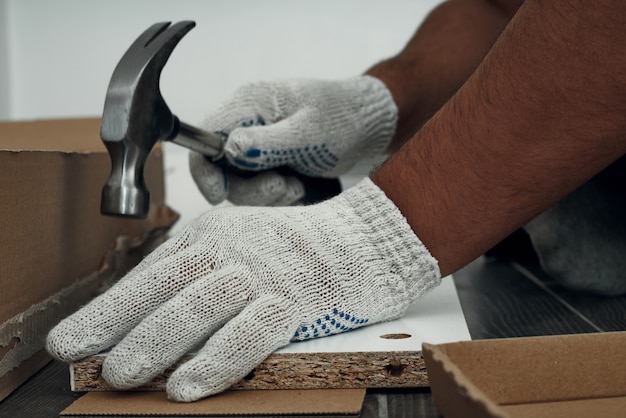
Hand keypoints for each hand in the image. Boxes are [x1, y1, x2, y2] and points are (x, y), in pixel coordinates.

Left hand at [46, 178, 438, 401]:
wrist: (361, 240)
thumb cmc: (292, 252)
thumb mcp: (236, 250)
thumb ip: (196, 279)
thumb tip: (145, 323)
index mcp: (211, 235)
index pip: (152, 272)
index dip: (109, 307)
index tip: (71, 339)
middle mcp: (233, 247)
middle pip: (170, 283)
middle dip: (122, 322)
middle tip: (90, 357)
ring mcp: (265, 271)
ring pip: (204, 303)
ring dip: (160, 339)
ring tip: (124, 373)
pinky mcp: (297, 299)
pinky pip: (253, 330)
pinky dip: (220, 358)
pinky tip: (191, 384)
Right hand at [190, 76, 396, 205]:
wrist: (373, 124)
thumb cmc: (343, 120)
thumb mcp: (307, 134)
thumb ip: (266, 144)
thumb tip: (227, 150)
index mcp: (249, 105)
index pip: (205, 138)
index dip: (205, 170)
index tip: (220, 195)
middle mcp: (249, 124)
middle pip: (221, 168)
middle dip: (250, 188)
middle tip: (283, 186)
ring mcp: (260, 145)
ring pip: (242, 184)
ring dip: (268, 194)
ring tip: (298, 186)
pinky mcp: (273, 162)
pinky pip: (261, 188)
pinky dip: (279, 196)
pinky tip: (301, 187)